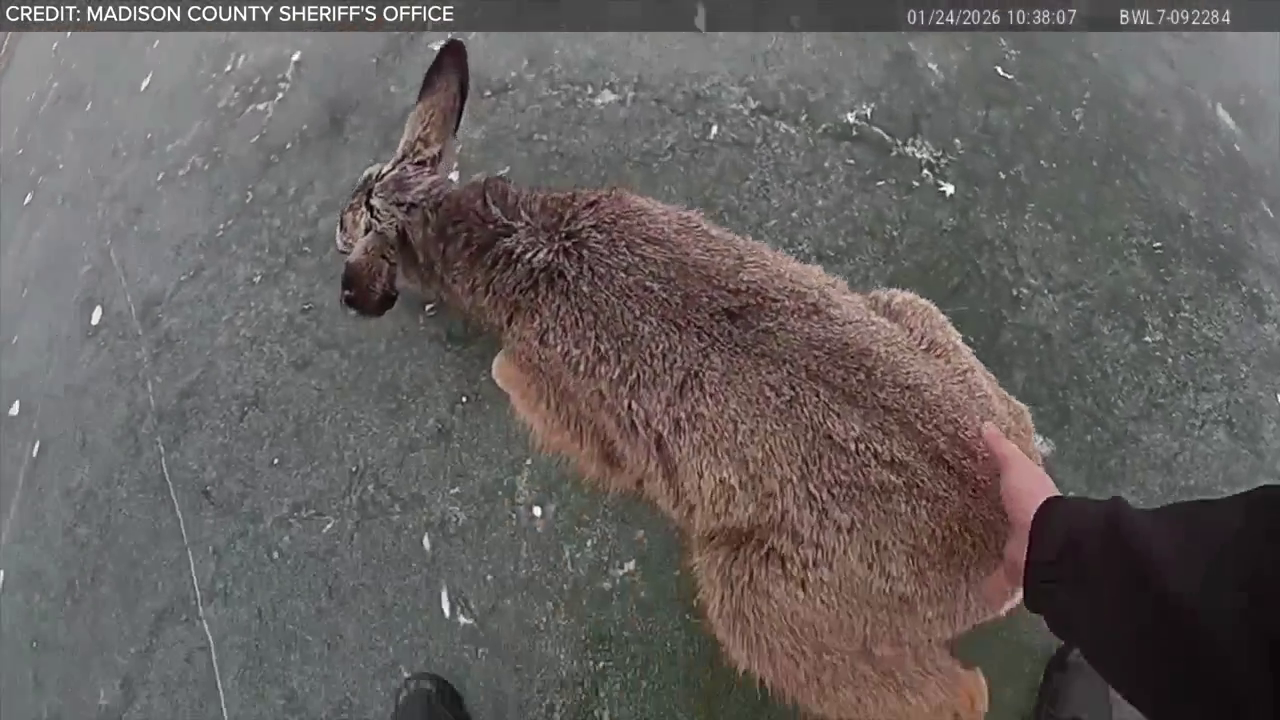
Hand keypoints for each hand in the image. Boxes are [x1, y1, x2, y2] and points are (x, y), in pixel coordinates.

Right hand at [982, 423, 1060, 601]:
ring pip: (1010, 553)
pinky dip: (991, 588)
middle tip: (980, 523)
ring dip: (1000, 556)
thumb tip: (985, 425)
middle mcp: (1033, 527)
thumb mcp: (1016, 467)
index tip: (993, 489)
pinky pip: (1001, 582)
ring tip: (974, 556)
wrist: (1046, 542)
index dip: (1012, 490)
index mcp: (1036, 501)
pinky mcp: (1016, 574)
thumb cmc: (1032, 499)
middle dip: (1004, 525)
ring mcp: (1025, 552)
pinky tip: (975, 592)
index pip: (1023, 492)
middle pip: (1016, 524)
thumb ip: (1001, 450)